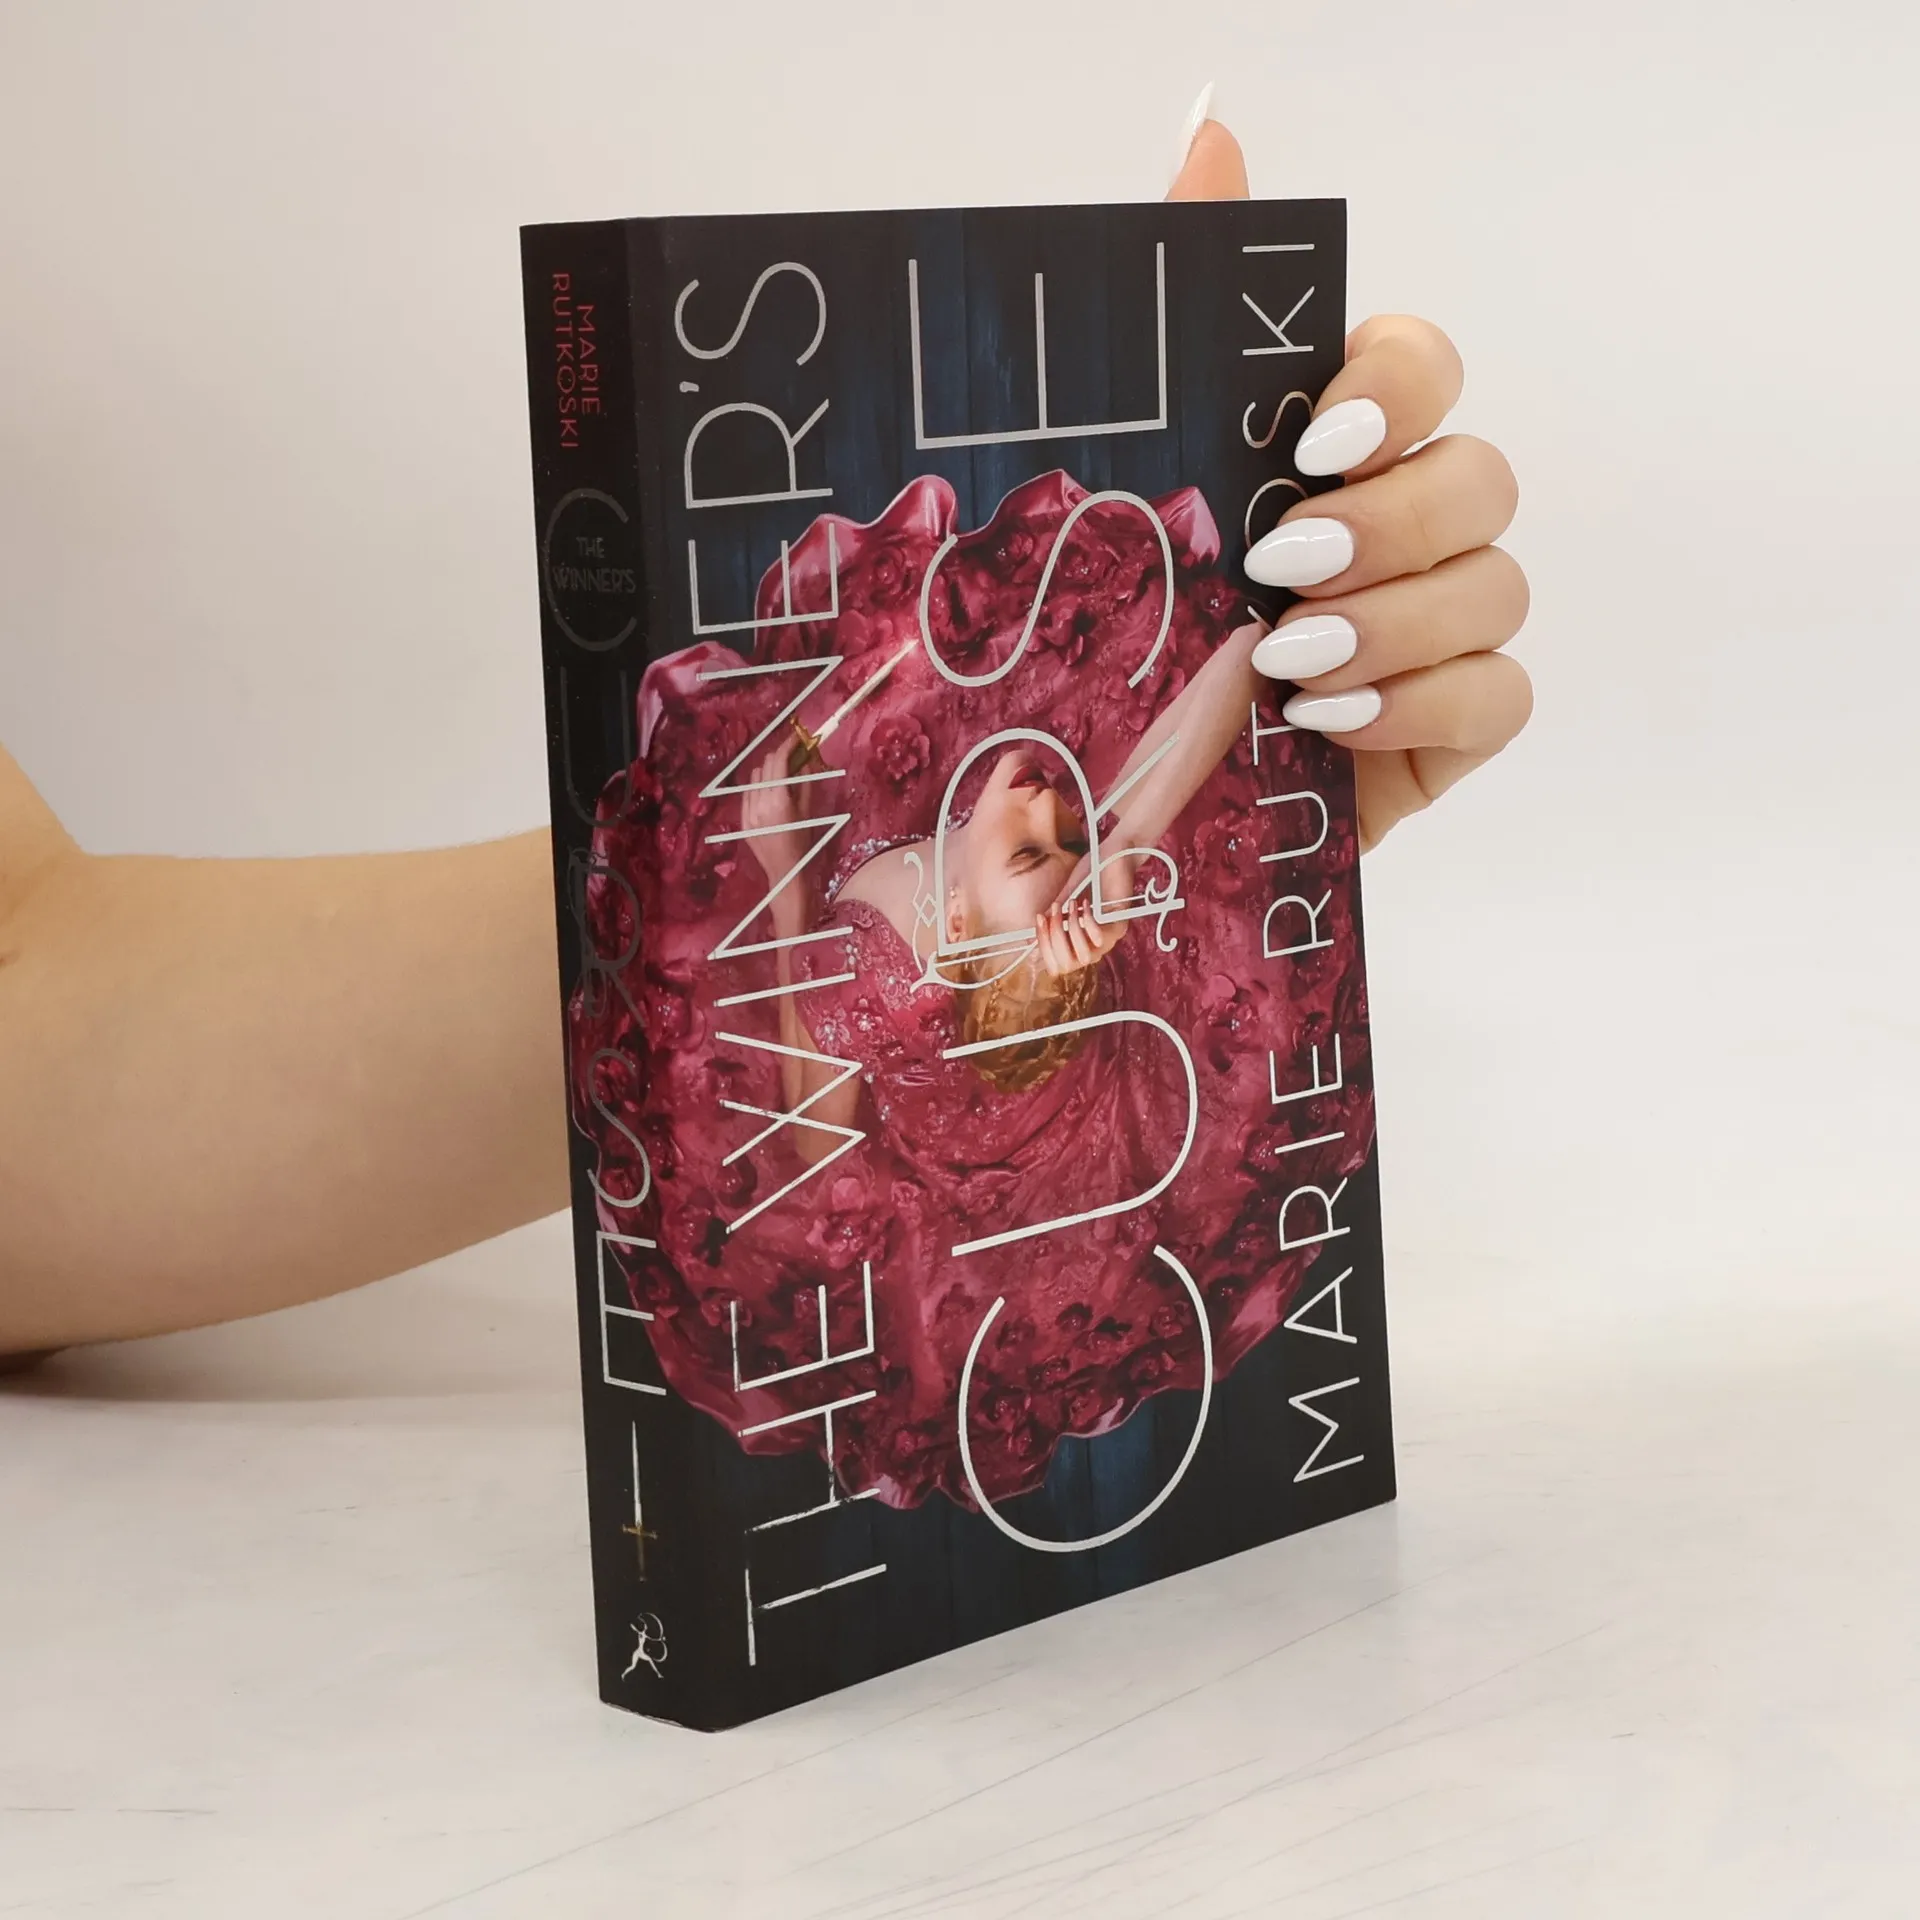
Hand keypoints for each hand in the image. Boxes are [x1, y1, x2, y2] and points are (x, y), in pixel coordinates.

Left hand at [740, 744, 811, 890]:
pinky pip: (747, 794)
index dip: (788, 745)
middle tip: (792, 754)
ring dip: (767, 771)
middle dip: (779, 755)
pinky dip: (759, 788)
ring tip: (780, 777)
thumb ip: (806, 784)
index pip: (779, 762)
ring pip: (754, 777)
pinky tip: (769, 793)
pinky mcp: (742, 820)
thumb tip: (806, 761)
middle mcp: (760, 803)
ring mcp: (748, 812)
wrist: (785, 870)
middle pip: (765, 765)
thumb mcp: (808, 812)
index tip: (796, 737)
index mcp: (779, 800)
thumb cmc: (803, 843)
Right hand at [1034, 896, 1124, 978]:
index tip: (1039, 918)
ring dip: (1072, 927)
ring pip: (1083, 954)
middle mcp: (1085, 958)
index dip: (1043, 945)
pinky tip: (1084, 904)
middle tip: (1054, 909)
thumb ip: (1047, 928)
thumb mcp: (1060, 917)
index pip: (1053, 967)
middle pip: (1066, 963)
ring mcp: (1101, 949)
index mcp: (1070, 957)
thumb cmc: (1080, 907)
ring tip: (1070, 904)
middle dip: (1056, 934)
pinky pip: (1098, 937)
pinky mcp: (1114, 936)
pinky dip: (1089, 920)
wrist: (1109, 894)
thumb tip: (1029, 939)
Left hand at [1171, 117, 1531, 851]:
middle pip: (1483, 474)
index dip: (1396, 388)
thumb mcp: (1122, 468)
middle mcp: (1398, 524)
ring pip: (1499, 585)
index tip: (1311, 442)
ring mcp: (1436, 627)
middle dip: (1392, 520)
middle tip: (1284, 568)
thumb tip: (1214, 131)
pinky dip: (1426, 704)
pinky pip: (1503, 695)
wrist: (1096, 797)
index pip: (1423, 366)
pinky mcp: (1449, 725)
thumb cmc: (1114, 630)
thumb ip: (1182, 303)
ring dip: (1397, 621)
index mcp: (1327, 452)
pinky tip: (1334, 721)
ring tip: (1288, 665)